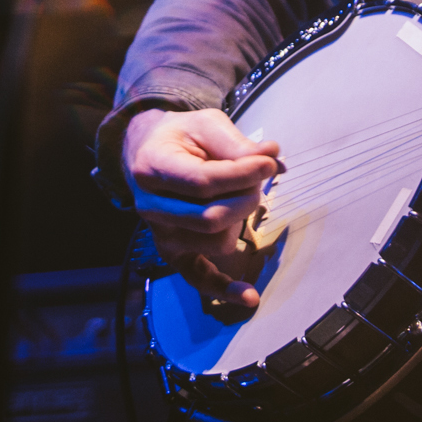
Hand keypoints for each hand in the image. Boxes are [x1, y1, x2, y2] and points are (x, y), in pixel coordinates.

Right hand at [123, 108, 283, 309]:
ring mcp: (161, 234)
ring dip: (242, 219)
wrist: (149, 151)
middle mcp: (151, 207)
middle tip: (259, 174)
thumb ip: (237, 143)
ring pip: (217, 241)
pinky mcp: (172, 252)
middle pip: (212, 216)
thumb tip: (271, 157)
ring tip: (241, 192)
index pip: (203, 182)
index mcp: (153, 169)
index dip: (244, 173)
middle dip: (247, 196)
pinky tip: (249, 296)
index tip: (270, 162)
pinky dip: (223, 289)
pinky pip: (197, 278)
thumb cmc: (182, 137)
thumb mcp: (206, 124)